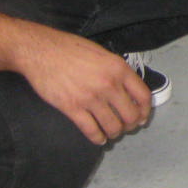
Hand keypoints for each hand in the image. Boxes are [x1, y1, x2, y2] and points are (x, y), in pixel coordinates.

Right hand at [18, 29, 151, 144]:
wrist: (42, 51)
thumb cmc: (71, 49)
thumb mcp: (102, 54)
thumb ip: (116, 71)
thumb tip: (126, 88)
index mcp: (119, 69)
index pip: (143, 95)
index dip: (145, 111)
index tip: (142, 117)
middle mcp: (109, 85)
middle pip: (131, 115)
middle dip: (131, 125)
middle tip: (126, 127)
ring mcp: (91, 98)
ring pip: (113, 126)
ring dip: (115, 132)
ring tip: (112, 132)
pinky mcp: (72, 108)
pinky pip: (91, 130)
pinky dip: (98, 138)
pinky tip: (99, 138)